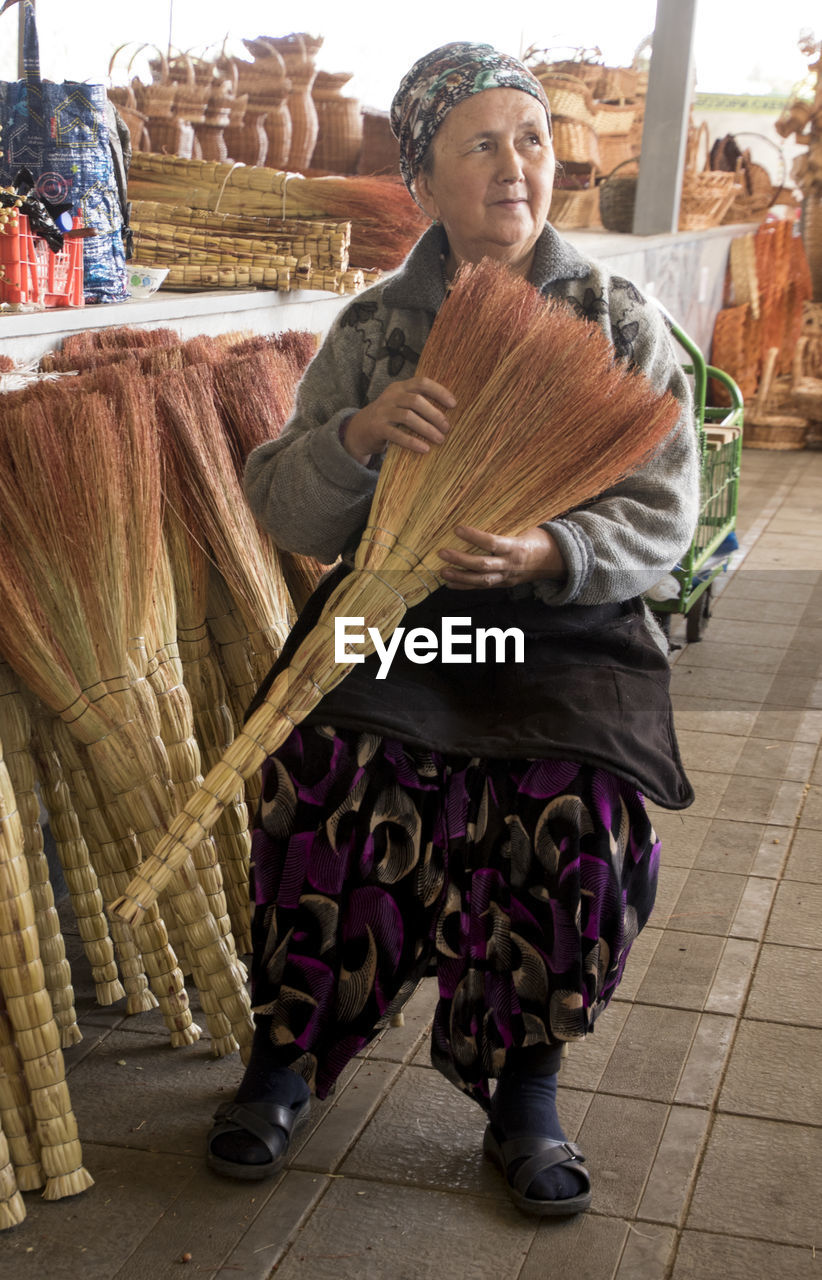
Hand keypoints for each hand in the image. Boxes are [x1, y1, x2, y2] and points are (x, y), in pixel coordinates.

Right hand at [342, 376, 455, 464]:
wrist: (359, 430)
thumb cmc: (388, 418)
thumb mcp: (400, 404)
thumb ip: (418, 403)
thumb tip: (449, 413)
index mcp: (400, 387)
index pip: (422, 383)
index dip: (439, 391)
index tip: (454, 404)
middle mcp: (391, 397)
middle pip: (416, 400)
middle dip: (435, 414)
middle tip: (447, 428)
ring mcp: (383, 412)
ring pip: (408, 416)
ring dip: (427, 428)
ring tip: (440, 439)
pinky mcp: (377, 428)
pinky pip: (397, 434)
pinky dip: (412, 442)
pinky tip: (424, 449)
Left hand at [438, 524, 565, 589]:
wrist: (554, 561)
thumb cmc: (538, 539)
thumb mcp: (526, 527)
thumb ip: (507, 522)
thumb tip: (484, 505)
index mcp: (517, 547)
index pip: (492, 543)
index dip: (474, 537)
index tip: (457, 529)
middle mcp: (510, 565)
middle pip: (483, 566)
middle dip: (461, 560)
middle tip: (442, 553)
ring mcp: (506, 577)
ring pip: (481, 581)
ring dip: (460, 577)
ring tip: (442, 571)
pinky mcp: (503, 584)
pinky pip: (482, 587)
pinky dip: (465, 586)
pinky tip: (450, 583)